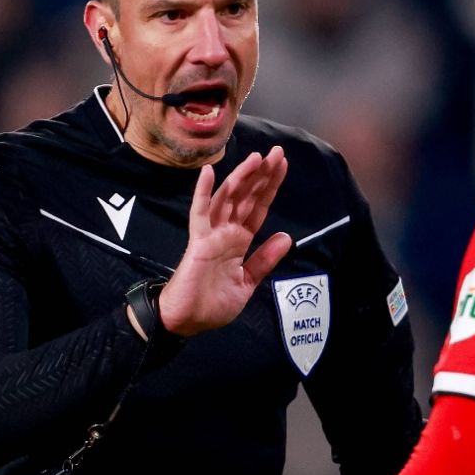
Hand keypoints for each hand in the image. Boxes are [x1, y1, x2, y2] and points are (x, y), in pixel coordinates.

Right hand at [159, 146, 291, 335]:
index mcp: (239, 241)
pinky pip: (200, 213)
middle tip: (276, 152)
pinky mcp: (198, 242)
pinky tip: (210, 173)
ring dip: (241, 178)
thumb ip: (265, 259)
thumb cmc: (213, 303)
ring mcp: (211, 234)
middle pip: (246, 197)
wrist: (188, 322)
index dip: (270, 187)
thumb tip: (287, 237)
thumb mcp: (248, 281)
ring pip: (228, 199)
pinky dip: (204, 193)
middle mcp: (226, 232)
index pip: (258, 208)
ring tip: (257, 158)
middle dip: (262, 175)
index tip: (282, 166)